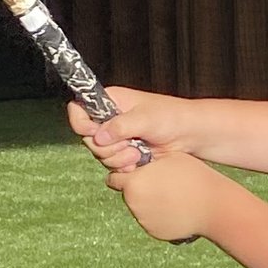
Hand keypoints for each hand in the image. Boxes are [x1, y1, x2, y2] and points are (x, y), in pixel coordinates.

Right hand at [69, 85, 199, 167]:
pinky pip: (111, 164)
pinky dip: (123, 166)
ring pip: (99, 153)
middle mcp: (108, 118)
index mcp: (109, 101)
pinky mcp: (122, 151)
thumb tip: (98, 136)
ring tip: (138, 152)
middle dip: (108, 147)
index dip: (82, 123)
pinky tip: (138, 161)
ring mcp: (115, 136)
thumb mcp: (145, 119)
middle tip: (129, 144)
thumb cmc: (172, 117)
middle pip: (87, 138)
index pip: (78, 109)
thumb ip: (120, 126)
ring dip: (118, 158)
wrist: (188, 134)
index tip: (97, 132)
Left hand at [105, 145, 218, 243]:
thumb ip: (146, 160)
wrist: (212, 206)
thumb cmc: (193, 177)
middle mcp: (133, 203)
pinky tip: (176, 209)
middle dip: (139, 189)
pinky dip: (159, 216)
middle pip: (127, 194)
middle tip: (161, 184)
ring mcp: (143, 219)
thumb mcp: (169, 158)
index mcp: (134, 182)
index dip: (124, 174)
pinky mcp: (153, 231)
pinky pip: (151, 221)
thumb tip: (135, 159)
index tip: (137, 172)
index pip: (114, 179)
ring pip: (139, 208)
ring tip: (173, 196)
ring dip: (149, 202)